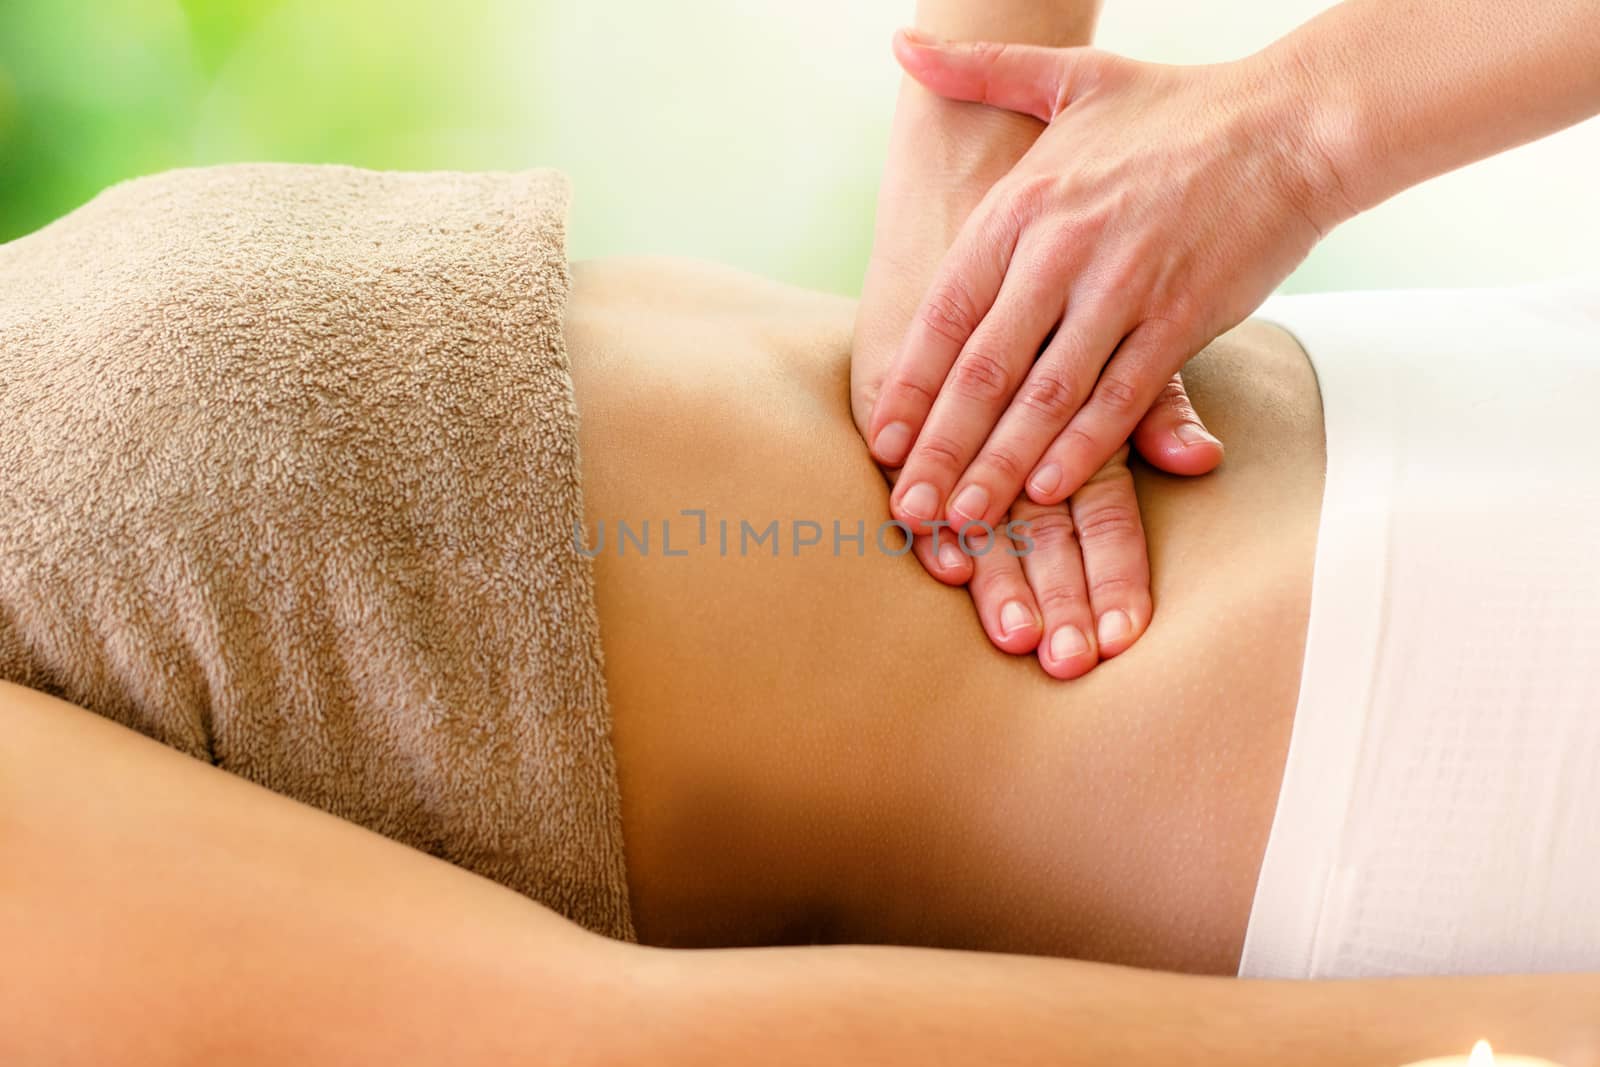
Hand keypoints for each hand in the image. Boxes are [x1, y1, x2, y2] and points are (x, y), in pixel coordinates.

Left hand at [853, 73, 1217, 669]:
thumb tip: (904, 44)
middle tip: (909, 508)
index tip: (882, 439)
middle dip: (941, 445)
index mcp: (1025, 203)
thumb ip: (980, 72)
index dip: (911, 381)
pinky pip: (1121, 397)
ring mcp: (1124, 286)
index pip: (946, 310)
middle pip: (984, 366)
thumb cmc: (1175, 111)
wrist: (1292, 123)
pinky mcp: (1183, 317)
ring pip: (1046, 394)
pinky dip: (1082, 449)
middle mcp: (1063, 248)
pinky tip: (1048, 491)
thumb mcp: (1069, 80)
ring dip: (1000, 464)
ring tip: (966, 520)